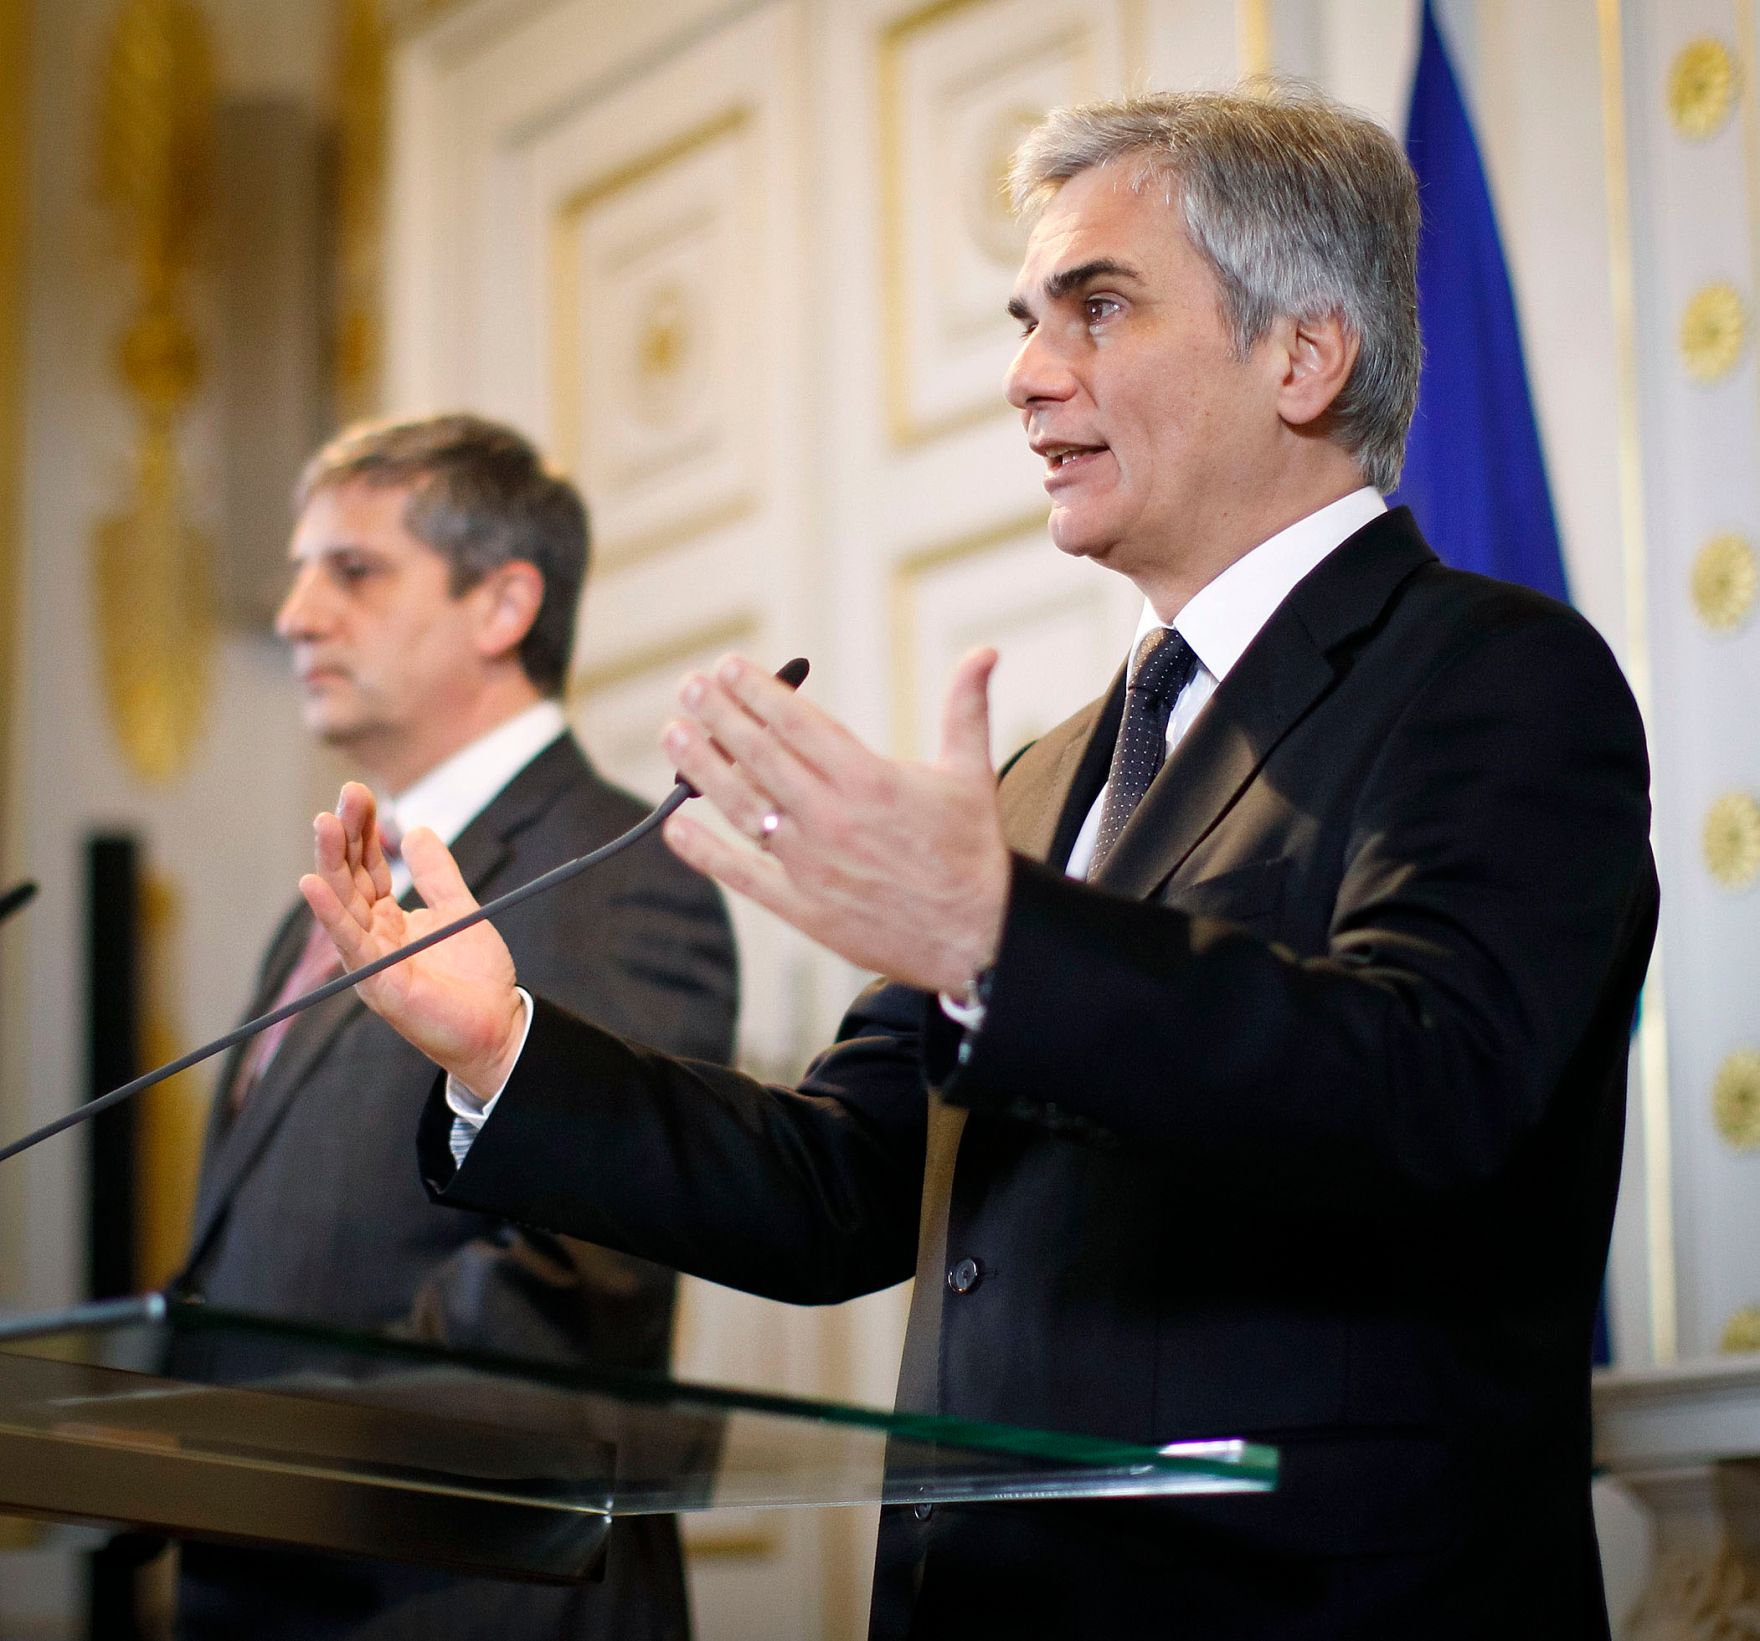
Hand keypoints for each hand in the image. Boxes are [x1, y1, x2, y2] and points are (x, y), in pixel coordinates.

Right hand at [300, 782, 524, 1097]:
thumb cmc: (476, 977)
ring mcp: (369, 959)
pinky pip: (348, 943)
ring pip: (341, 903)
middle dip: (344, 835)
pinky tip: (313, 883)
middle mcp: (371, 936)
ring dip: (330, 862)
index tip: (360, 792)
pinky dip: (329, 913)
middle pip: (348, 877)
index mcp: (389, 919)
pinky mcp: (376, 981)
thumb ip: (437, 874)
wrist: (499, 1026)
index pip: (367, 867)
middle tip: (346, 794)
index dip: (363, 830)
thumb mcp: (459, 910)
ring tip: (325, 823)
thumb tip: (416, 829)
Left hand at [660, 648, 1010, 993]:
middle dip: (718, 717)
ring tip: (674, 737)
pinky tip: (674, 828)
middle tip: (688, 688)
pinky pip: (742, 874)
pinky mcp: (803, 907)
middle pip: (759, 757)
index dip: (757, 691)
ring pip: (742, 807)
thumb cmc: (971, 852)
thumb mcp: (972, 773)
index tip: (727, 667)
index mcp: (869, 779)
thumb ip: (966, 708)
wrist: (976, 938)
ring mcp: (811, 864)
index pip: (796, 723)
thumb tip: (984, 653)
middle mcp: (832, 818)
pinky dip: (704, 851)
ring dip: (701, 769)